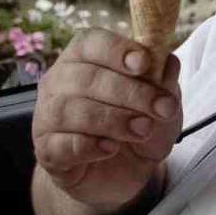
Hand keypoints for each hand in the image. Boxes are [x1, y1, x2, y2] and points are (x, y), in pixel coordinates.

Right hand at [33, 28, 182, 210]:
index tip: (144, 63)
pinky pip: (60, 144)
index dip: (116, 50)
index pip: (90, 42)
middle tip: (161, 109)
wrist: (123, 172)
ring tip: (142, 130)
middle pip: (84, 77)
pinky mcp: (46, 151)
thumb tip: (168, 61)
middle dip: (129, 92)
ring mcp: (47, 117)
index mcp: (85, 58)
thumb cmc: (138, 125)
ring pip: (69, 110)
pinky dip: (89, 146)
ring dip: (112, 119)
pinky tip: (111, 148)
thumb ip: (164, 82)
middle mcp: (59, 83)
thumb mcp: (162, 103)